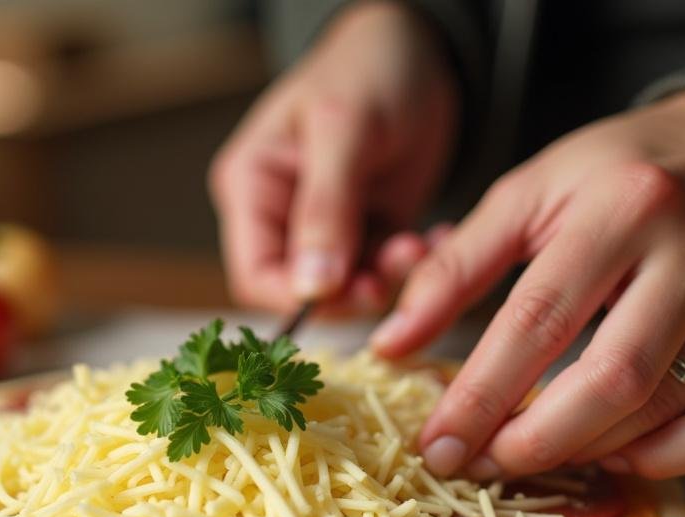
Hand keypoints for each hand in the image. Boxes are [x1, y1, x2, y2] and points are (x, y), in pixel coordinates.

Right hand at [209, 1, 457, 314]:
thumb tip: (309, 288)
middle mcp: (282, 215)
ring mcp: (328, 228)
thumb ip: (325, 211)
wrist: (424, 49)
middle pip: (301, 290)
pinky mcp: (369, 231)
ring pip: (347, 289)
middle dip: (349, 291)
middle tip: (392, 273)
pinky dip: (410, 266)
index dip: (291, 299)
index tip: (344, 295)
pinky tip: (432, 237)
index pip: (255, 273)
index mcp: (253, 187)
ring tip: (418, 244)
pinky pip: (384, 272)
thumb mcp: (345, 132)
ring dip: (387, 278)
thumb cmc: (369, 69)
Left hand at [371, 92, 684, 478]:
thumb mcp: (530, 193)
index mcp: (623, 208)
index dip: (480, 394)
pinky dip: (666, 459)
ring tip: (526, 453)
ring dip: (586, 451)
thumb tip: (389, 345)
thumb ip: (454, 268)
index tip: (437, 443)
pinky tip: (612, 452)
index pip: (538, 320)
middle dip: (534, 440)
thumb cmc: (621, 173)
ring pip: (665, 410)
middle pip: (611, 380)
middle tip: (480, 462)